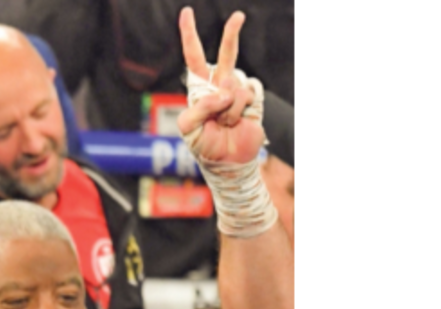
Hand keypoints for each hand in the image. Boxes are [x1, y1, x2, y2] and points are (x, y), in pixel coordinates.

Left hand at [176, 10, 264, 164]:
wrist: (227, 163)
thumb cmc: (203, 145)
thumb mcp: (188, 126)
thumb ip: (200, 106)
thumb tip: (224, 92)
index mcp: (200, 88)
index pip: (194, 56)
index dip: (189, 35)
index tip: (187, 13)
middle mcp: (220, 86)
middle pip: (227, 54)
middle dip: (232, 33)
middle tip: (238, 16)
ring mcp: (237, 92)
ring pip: (234, 85)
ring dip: (227, 108)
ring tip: (224, 124)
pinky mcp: (253, 101)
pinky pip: (247, 95)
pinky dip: (239, 111)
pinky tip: (238, 122)